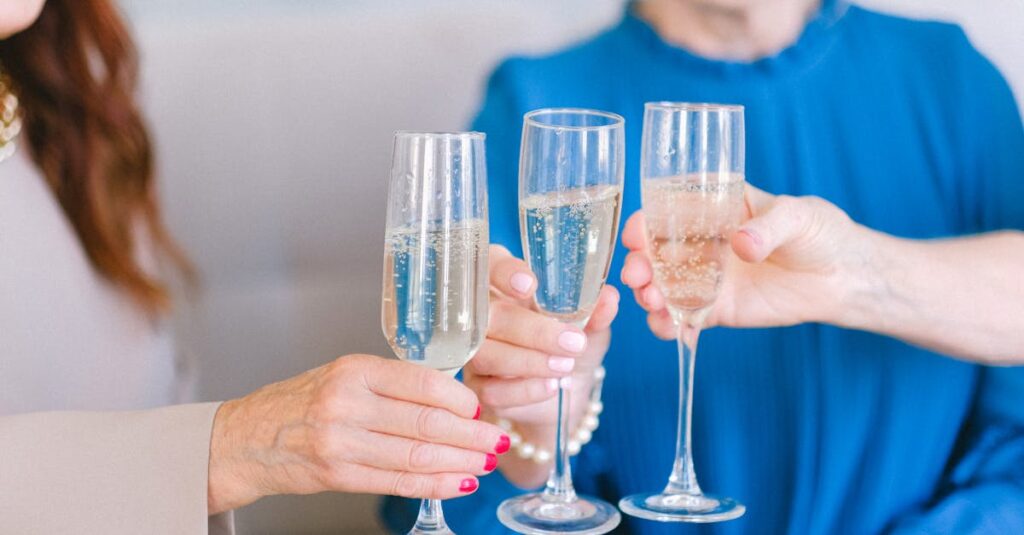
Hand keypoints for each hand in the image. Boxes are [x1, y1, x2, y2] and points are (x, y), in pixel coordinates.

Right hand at [207, 354, 508, 512]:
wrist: (246, 437)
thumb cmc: (302, 402)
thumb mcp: (345, 376)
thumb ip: (393, 384)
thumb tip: (455, 399)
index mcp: (355, 370)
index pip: (423, 382)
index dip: (462, 399)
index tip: (482, 407)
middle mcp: (348, 403)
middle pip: (427, 422)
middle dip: (472, 435)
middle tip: (498, 439)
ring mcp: (341, 442)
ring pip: (417, 455)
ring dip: (460, 462)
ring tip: (486, 462)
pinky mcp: (338, 474)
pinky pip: (398, 482)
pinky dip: (435, 484)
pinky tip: (458, 482)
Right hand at [462, 245, 618, 487]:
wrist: (567, 388)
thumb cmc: (571, 342)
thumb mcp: (590, 325)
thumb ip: (596, 311)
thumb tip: (608, 298)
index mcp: (503, 282)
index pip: (491, 265)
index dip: (505, 273)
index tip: (529, 285)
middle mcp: (481, 314)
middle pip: (490, 316)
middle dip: (532, 329)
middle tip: (573, 341)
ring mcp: (474, 351)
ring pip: (486, 354)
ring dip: (528, 361)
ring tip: (565, 365)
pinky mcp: (478, 387)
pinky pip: (491, 390)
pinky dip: (523, 389)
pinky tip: (550, 387)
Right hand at [621, 185, 866, 337]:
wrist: (844, 277)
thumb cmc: (821, 232)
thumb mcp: (798, 216)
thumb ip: (768, 226)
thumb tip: (741, 244)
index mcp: (714, 209)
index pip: (669, 210)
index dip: (646, 221)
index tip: (637, 234)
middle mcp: (702, 243)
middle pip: (656, 252)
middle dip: (639, 264)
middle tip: (638, 276)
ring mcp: (706, 278)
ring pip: (662, 286)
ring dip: (648, 295)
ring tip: (653, 303)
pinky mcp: (716, 309)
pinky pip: (683, 319)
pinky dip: (669, 326)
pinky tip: (670, 330)